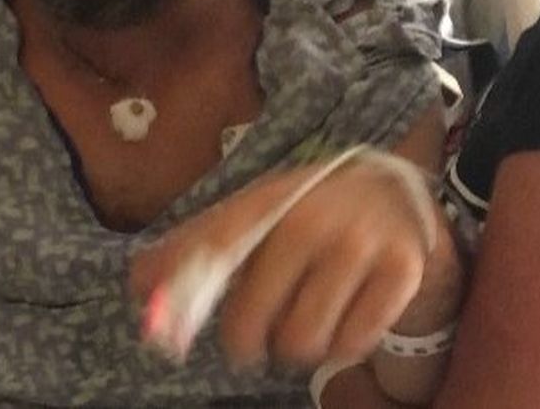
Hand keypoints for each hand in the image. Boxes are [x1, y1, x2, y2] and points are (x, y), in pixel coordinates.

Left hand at [131, 157, 430, 369]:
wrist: (394, 194)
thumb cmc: (306, 215)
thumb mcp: (253, 215)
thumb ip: (194, 246)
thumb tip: (138, 283)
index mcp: (268, 197)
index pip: (217, 241)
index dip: (186, 286)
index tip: (165, 330)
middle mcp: (312, 215)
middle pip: (257, 313)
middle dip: (247, 338)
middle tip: (253, 340)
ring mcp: (359, 243)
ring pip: (304, 339)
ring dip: (297, 345)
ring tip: (304, 320)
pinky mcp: (401, 272)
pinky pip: (353, 342)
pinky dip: (343, 345)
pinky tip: (344, 319)